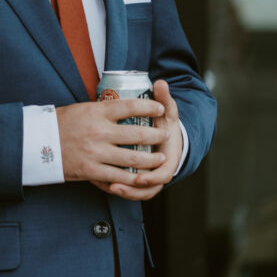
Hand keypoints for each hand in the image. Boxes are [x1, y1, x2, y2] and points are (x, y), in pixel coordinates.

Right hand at [57, 92, 168, 193]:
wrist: (36, 142)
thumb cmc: (59, 123)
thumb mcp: (80, 108)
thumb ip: (101, 110)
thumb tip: (122, 108)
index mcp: (96, 112)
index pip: (130, 107)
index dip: (149, 108)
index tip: (160, 109)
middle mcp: (99, 131)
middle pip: (138, 134)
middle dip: (157, 136)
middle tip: (166, 135)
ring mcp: (96, 153)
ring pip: (133, 158)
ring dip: (151, 159)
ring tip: (161, 158)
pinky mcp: (91, 170)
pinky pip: (119, 176)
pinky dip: (134, 178)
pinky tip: (143, 176)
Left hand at [104, 79, 182, 200]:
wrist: (167, 136)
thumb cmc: (164, 124)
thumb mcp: (167, 112)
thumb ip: (164, 98)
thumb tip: (161, 83)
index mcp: (170, 157)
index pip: (163, 175)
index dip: (151, 178)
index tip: (139, 178)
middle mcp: (160, 170)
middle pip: (149, 188)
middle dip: (133, 188)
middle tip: (115, 185)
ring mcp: (150, 176)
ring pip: (140, 192)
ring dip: (125, 192)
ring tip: (110, 188)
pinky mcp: (139, 178)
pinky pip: (132, 190)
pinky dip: (122, 190)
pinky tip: (107, 187)